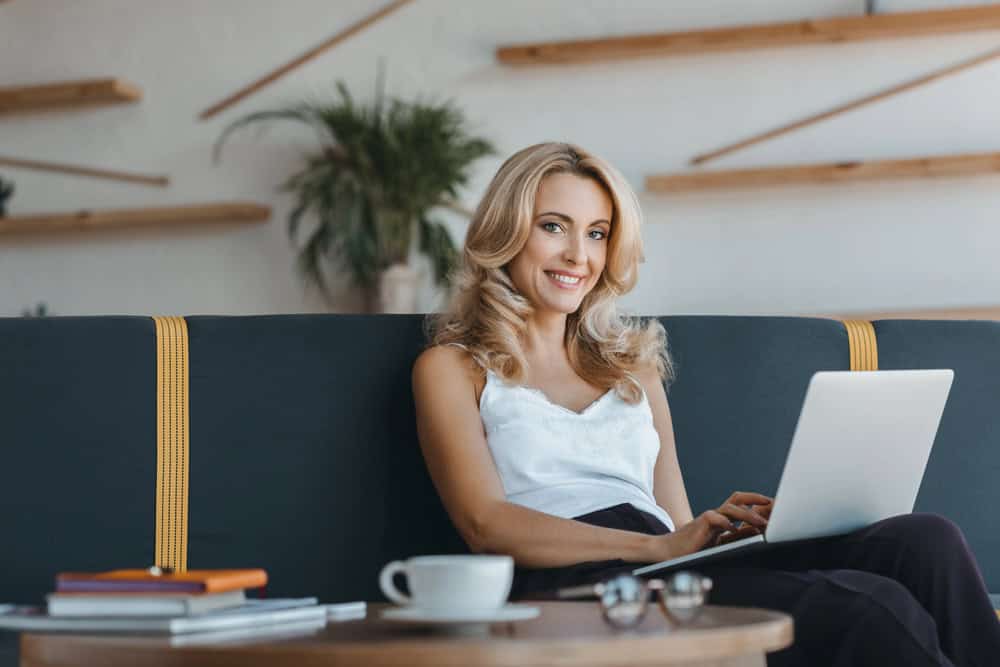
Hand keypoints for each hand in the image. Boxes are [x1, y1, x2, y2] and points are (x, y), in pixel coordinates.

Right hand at [644, 491, 772, 561]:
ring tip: (762, 523)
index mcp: (723, 519)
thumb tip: (759, 531)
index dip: (758, 505)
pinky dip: (726, 523)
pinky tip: (734, 530)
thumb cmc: (694, 550)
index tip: (775, 509)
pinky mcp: (700, 524)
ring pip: (730, 507)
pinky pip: (715, 518)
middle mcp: (717, 515)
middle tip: (772, 503)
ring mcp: (708, 518)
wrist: (669, 552)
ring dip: (748, 514)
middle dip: (755, 498)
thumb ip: (738, 536)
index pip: (743, 505)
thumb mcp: (722, 544)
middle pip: (738, 498)